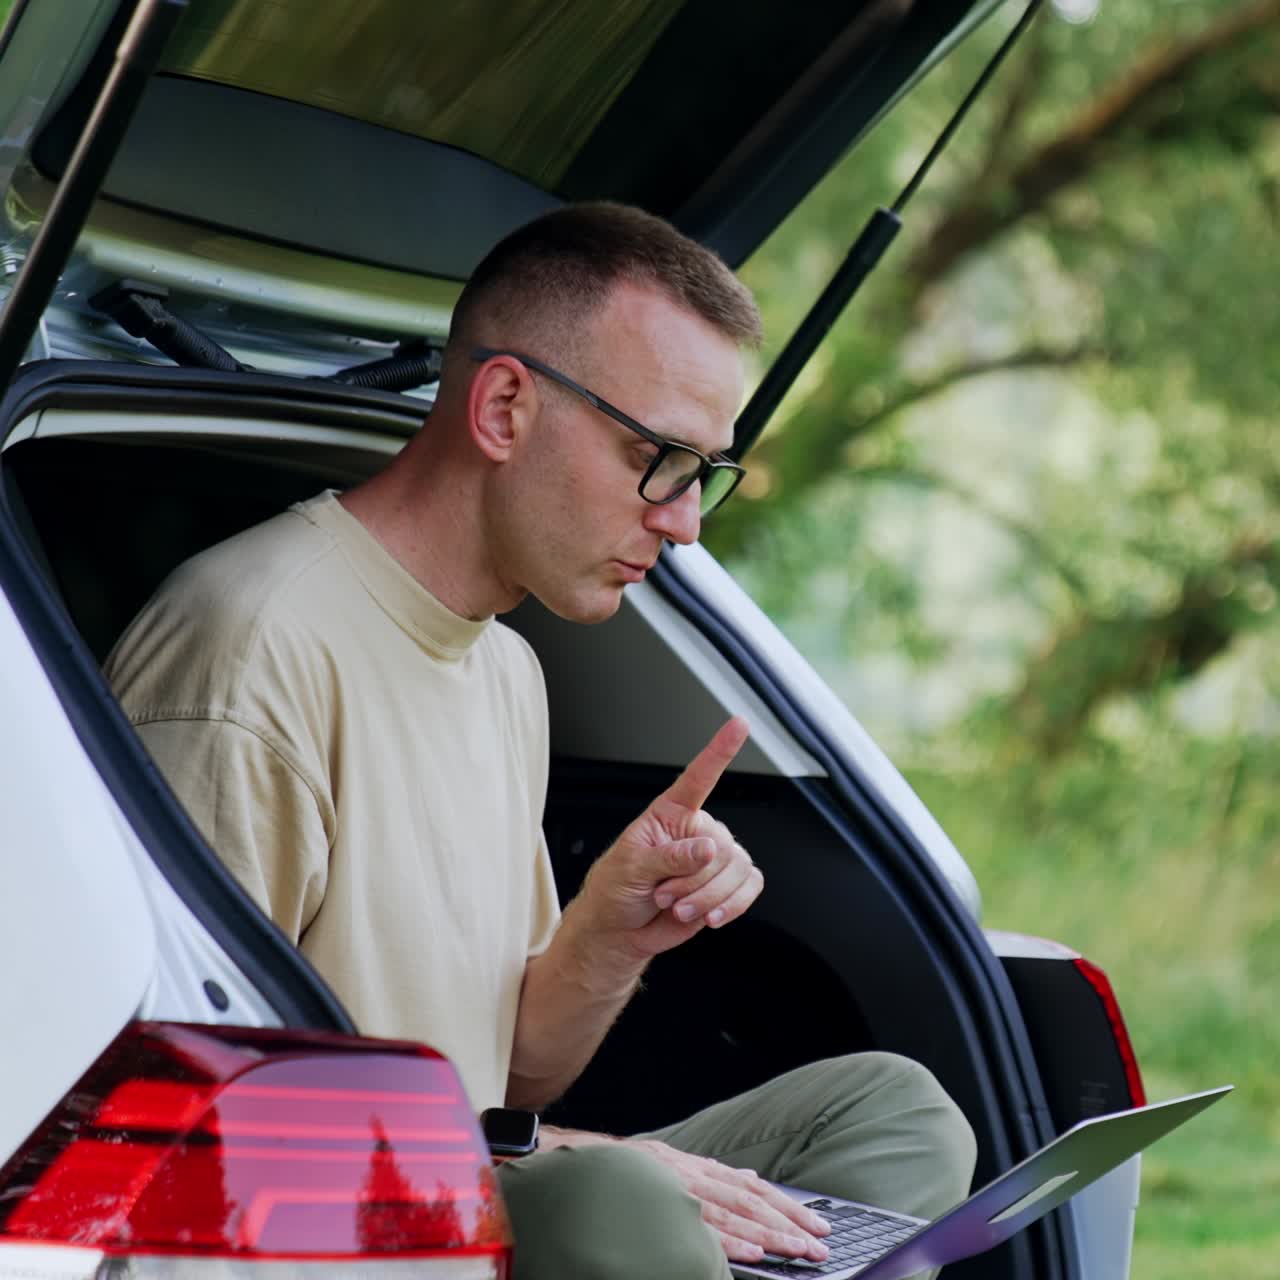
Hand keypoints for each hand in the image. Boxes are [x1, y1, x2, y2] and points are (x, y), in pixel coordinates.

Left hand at [571, 717, 762, 960]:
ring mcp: (715, 859)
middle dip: (691, 880)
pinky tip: (710, 915)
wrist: (619, 932)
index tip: (739, 724)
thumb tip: (706, 848)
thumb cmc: (615, 891)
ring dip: (705, 897)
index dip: (720, 750)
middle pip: (721, 847)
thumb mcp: (630, 867)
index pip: (699, 776)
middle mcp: (697, 831)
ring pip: (737, 869)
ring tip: (677, 905)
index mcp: (669, 814)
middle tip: (663, 892)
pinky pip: (750, 887)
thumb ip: (669, 857)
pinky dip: (731, 906)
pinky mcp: (728, 886)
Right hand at [626, 1139, 830, 1264]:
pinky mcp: (660, 1207)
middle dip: (789, 1221)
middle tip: (820, 1241)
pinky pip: (700, 1228)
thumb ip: (712, 1174)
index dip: (787, 1205)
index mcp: (698, 1168)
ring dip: (769, 1233)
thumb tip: (748, 1177)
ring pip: (733, 1213)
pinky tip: (754, 1252)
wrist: (576, 1162)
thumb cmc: (625, 1170)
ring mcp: (677, 1192)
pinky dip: (729, 1241)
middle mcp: (693, 1176)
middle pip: (750, 1199)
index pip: (752, 1187)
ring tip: (797, 1250)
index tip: (816, 1222)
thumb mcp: (672, 1164)